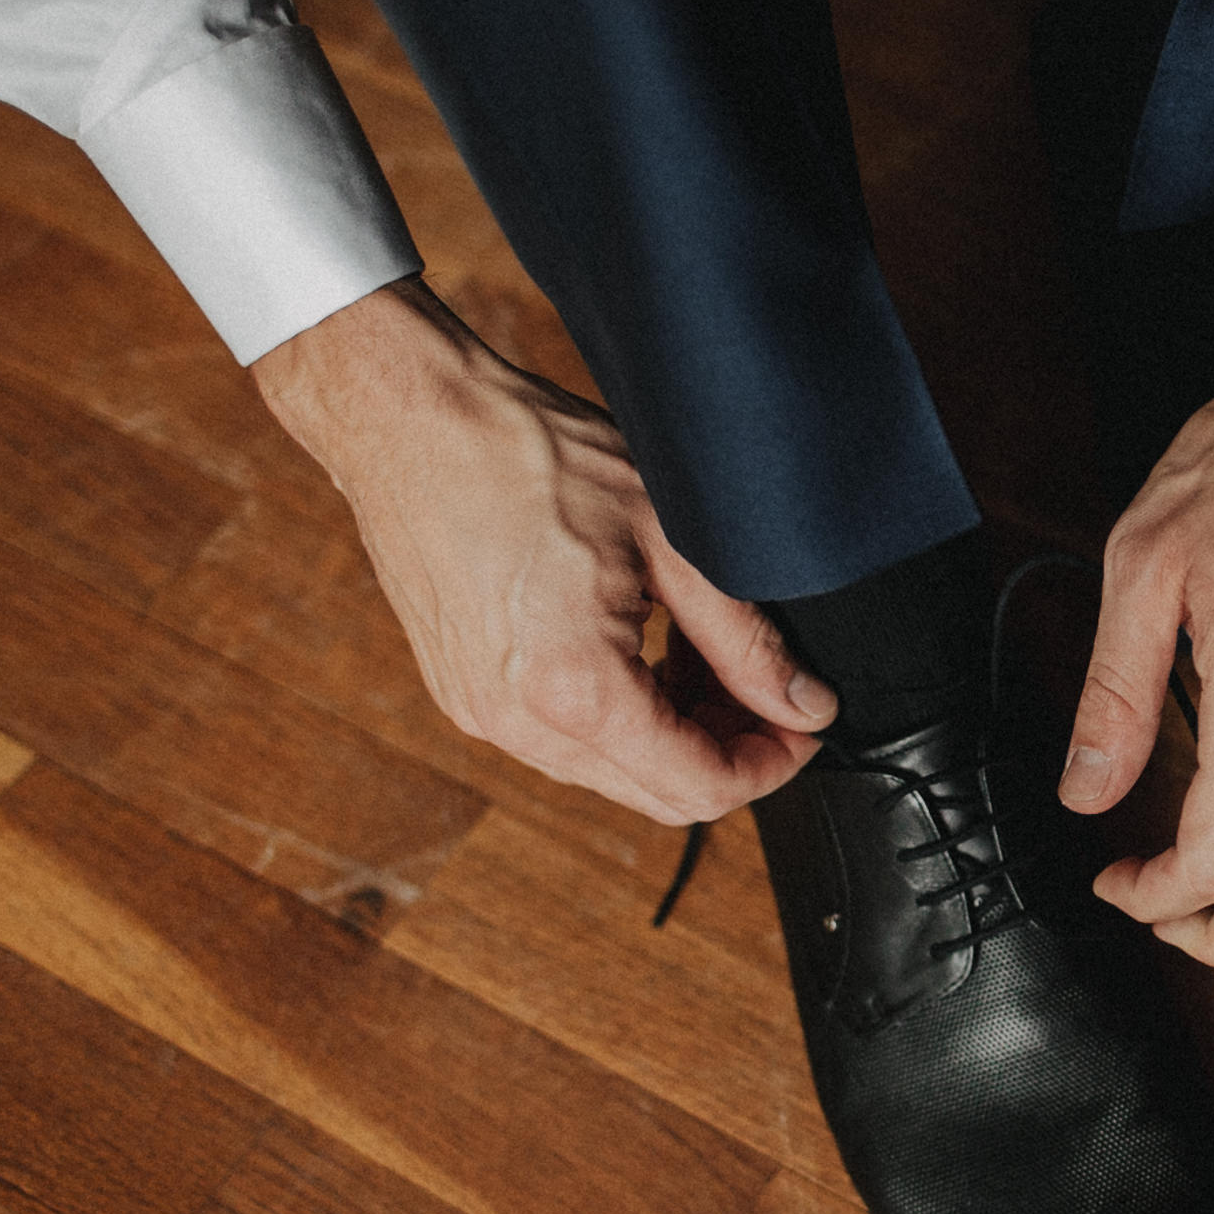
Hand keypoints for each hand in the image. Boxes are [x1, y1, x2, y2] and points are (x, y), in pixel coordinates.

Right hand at [253, 278, 834, 823]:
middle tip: (767, 685)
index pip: (699, 788)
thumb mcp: (670, 537)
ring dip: (675, 732)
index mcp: (572, 688)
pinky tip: (643, 646)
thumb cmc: (525, 452)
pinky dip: (619, 713)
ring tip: (703, 650)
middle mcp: (516, 721)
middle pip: (657, 795)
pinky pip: (561, 739)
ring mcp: (480, 713)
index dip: (771, 764)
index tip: (804, 722)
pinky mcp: (463, 693)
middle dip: (729, 750)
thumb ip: (745, 638)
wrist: (409, 418)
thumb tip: (804, 703)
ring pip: (611, 772)